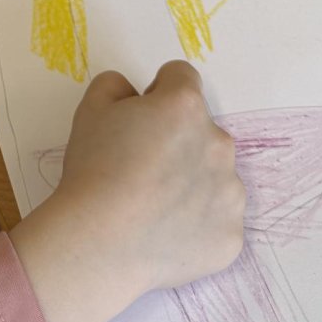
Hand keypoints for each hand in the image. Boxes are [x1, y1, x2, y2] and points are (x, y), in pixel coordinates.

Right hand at [9, 61, 243, 321]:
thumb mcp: (90, 109)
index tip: (140, 118)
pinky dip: (198, 224)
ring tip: (153, 206)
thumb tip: (135, 95)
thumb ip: (116, 84)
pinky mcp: (231, 235)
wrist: (99, 244)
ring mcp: (230, 193)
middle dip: (178, 140)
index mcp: (185, 107)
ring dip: (192, 181)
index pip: (181, 78)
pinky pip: (218, 219)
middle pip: (202, 130)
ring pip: (214, 175)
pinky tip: (165, 232)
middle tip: (142, 168)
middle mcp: (219, 143)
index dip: (157, 93)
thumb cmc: (93, 172)